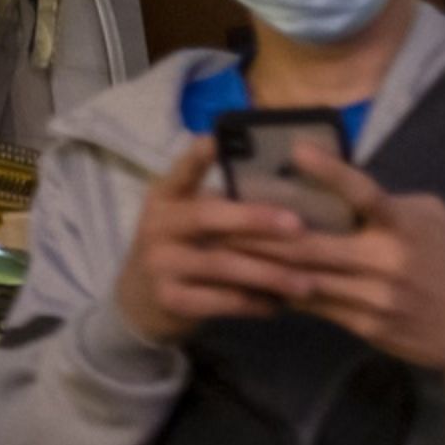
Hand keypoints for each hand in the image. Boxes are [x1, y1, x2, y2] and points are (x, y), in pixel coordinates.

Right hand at [111, 141, 309, 343]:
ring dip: (269, 273)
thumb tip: (283, 192)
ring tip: (306, 282)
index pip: (182, 170)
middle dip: (255, 219)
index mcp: (165, 197)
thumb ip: (218, 205)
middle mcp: (158, 225)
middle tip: (298, 226)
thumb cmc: (179, 249)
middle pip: (208, 216)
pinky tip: (278, 305)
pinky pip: (221, 301)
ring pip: (222, 265)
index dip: (199, 156)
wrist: (139, 300)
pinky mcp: (170, 300)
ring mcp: (160, 264)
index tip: (218, 139)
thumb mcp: (184, 220)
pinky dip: (254, 303)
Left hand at [235, 150, 444, 384]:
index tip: (296, 150)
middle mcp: (387, 262)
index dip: (331, 171)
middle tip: (219, 212)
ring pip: (304, 278)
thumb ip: (385, 202)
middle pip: (312, 245)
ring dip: (261, 263)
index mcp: (405, 226)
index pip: (365, 193)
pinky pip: (314, 306)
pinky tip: (251, 278)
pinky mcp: (364, 326)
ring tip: (220, 246)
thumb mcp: (429, 218)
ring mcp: (373, 299)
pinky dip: (282, 290)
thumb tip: (335, 181)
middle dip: (261, 231)